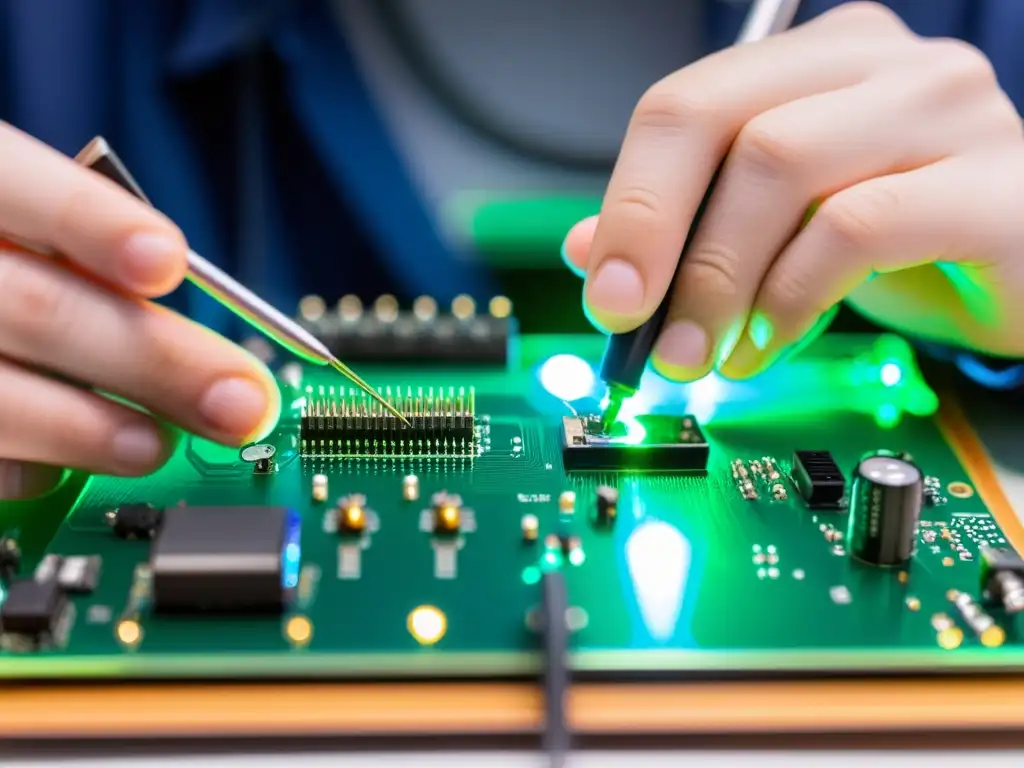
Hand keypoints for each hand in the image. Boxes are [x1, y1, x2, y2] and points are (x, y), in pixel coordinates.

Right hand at [0, 124, 277, 495]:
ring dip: (94, 429)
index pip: (17, 187)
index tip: (170, 262)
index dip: (94, 224)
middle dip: (155, 360)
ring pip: (2, 399)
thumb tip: (191, 323)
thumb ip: (78, 251)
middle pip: (38, 310)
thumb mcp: (17, 221)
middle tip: (242, 401)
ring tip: (159, 445)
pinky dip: (29, 465)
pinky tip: (66, 467)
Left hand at [562, 2, 1023, 381]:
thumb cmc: (905, 241)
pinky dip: (793, 298)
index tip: (605, 291)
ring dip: (722, 282)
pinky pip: (857, 228)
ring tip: (705, 352)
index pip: (687, 103)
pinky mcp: (993, 187)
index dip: (630, 201)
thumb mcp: (782, 231)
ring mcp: (947, 111)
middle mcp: (883, 65)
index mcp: (817, 60)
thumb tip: (593, 253)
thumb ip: (691, 229)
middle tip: (640, 331)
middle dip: (662, 239)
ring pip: (783, 167)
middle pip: (727, 124)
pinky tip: (770, 343)